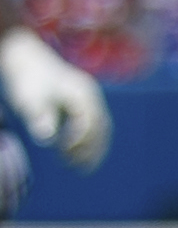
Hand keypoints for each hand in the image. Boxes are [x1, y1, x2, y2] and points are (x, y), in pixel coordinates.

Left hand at [0, 28, 108, 167]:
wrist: (26, 58)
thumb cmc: (27, 81)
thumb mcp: (30, 100)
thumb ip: (40, 118)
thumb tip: (46, 138)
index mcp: (82, 94)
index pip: (90, 124)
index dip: (80, 142)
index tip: (65, 154)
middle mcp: (91, 96)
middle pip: (101, 128)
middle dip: (93, 150)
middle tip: (79, 168)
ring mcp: (90, 97)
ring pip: (101, 127)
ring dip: (93, 148)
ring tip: (79, 165)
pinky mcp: (84, 100)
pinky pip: (94, 123)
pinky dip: (88, 139)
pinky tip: (74, 150)